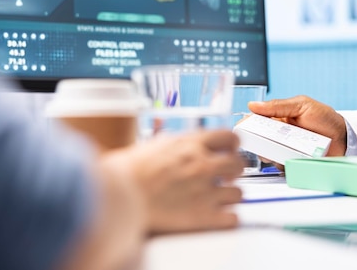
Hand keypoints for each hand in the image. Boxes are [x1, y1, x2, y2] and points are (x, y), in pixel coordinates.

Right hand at [108, 130, 243, 233]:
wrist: (116, 197)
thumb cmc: (126, 172)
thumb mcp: (156, 145)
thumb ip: (179, 145)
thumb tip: (188, 145)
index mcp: (191, 145)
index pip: (230, 136)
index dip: (233, 145)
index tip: (230, 151)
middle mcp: (202, 164)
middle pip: (239, 163)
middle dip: (234, 170)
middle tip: (226, 176)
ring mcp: (205, 191)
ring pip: (238, 193)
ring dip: (229, 196)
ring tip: (217, 199)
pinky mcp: (203, 216)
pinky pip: (233, 218)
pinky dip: (227, 219)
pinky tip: (217, 217)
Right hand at [248, 95, 346, 157]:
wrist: (345, 137)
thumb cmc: (325, 118)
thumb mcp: (302, 105)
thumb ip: (278, 106)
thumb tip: (253, 105)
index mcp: (279, 119)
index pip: (257, 122)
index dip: (248, 125)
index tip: (242, 127)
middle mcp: (280, 136)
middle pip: (259, 141)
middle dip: (256, 142)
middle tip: (261, 142)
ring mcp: (286, 150)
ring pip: (268, 155)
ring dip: (268, 154)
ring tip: (276, 152)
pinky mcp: (294, 163)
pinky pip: (281, 167)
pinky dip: (280, 165)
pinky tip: (287, 160)